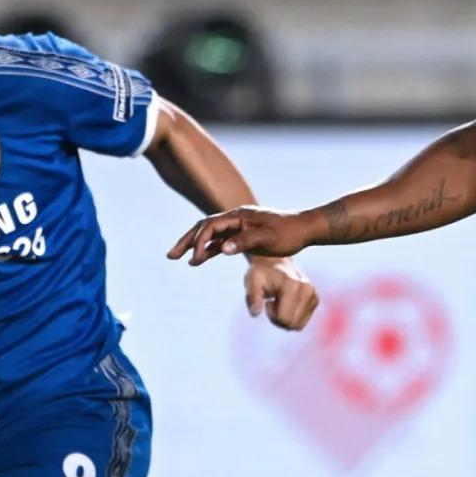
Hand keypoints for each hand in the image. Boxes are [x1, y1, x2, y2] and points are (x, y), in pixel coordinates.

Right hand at [168, 206, 313, 265]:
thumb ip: (243, 242)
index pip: (211, 226)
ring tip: (180, 259)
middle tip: (171, 255)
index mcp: (239, 216)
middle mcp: (235, 218)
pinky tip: (199, 260)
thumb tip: (221, 248)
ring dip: (195, 246)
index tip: (194, 257)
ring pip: (210, 235)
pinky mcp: (242, 236)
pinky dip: (209, 250)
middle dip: (187, 241)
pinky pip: (220, 242)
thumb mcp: (267, 237)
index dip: (199, 240)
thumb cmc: (288, 232)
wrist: (304, 229)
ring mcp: (238, 227)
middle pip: (204, 228)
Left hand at [243, 255, 318, 330]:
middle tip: (272, 303)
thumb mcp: (252, 282)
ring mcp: (313, 295)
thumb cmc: (262, 274)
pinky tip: (286, 304)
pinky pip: (301, 323)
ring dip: (284, 320)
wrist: (276, 264)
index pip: (284, 318)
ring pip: (297, 326)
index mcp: (293, 285)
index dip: (272, 315)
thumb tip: (255, 313)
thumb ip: (252, 297)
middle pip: (291, 324)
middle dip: (278, 319)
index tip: (268, 302)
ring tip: (279, 303)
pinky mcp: (315, 300)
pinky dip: (292, 318)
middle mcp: (307, 290)